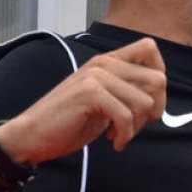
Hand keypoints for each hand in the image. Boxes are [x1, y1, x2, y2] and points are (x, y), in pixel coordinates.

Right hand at [0, 38, 166, 163]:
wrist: (32, 135)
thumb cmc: (70, 122)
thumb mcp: (104, 101)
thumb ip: (126, 92)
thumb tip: (159, 100)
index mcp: (108, 61)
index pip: (150, 49)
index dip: (158, 75)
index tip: (146, 102)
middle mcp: (104, 63)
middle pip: (158, 79)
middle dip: (154, 108)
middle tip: (134, 125)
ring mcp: (96, 76)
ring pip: (145, 101)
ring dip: (136, 126)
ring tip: (119, 134)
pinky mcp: (90, 93)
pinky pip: (126, 116)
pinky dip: (125, 135)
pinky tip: (112, 142)